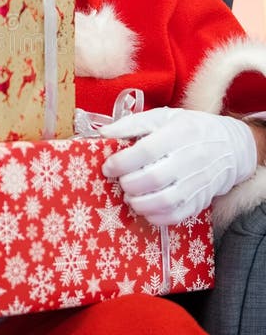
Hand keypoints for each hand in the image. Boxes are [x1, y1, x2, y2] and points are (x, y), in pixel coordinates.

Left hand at [100, 108, 256, 224]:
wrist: (230, 147)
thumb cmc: (190, 129)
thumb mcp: (162, 117)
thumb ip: (132, 124)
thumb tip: (103, 134)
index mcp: (179, 133)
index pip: (145, 151)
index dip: (121, 162)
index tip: (108, 167)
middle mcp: (190, 159)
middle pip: (152, 178)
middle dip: (128, 184)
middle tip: (121, 181)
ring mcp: (197, 183)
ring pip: (164, 201)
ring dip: (139, 203)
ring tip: (130, 196)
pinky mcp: (200, 201)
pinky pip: (176, 216)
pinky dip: (155, 217)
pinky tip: (146, 208)